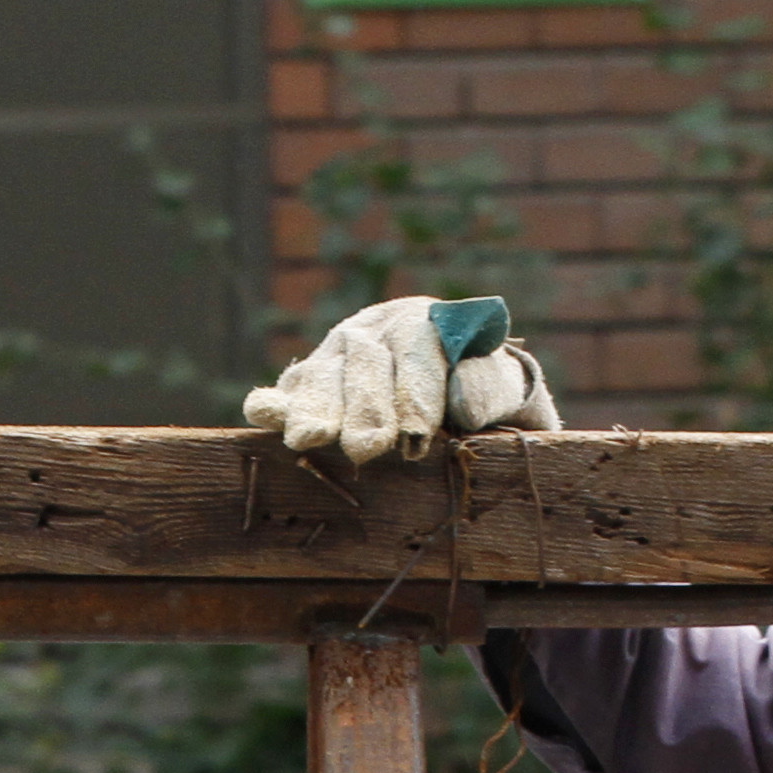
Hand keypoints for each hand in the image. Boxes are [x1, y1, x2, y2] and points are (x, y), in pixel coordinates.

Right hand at [240, 295, 563, 462]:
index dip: (416, 392)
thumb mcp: (510, 396)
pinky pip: (288, 390)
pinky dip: (273, 403)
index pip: (419, 348)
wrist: (456, 401)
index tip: (417, 436)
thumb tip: (463, 400)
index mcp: (429, 323)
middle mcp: (377, 332)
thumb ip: (494, 390)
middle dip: (366, 407)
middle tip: (367, 449)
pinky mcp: (306, 385)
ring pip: (325, 375)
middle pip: (367, 362)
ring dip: (316, 408)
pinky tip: (263, 415)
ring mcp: (336, 356)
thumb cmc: (487, 403)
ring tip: (311, 439)